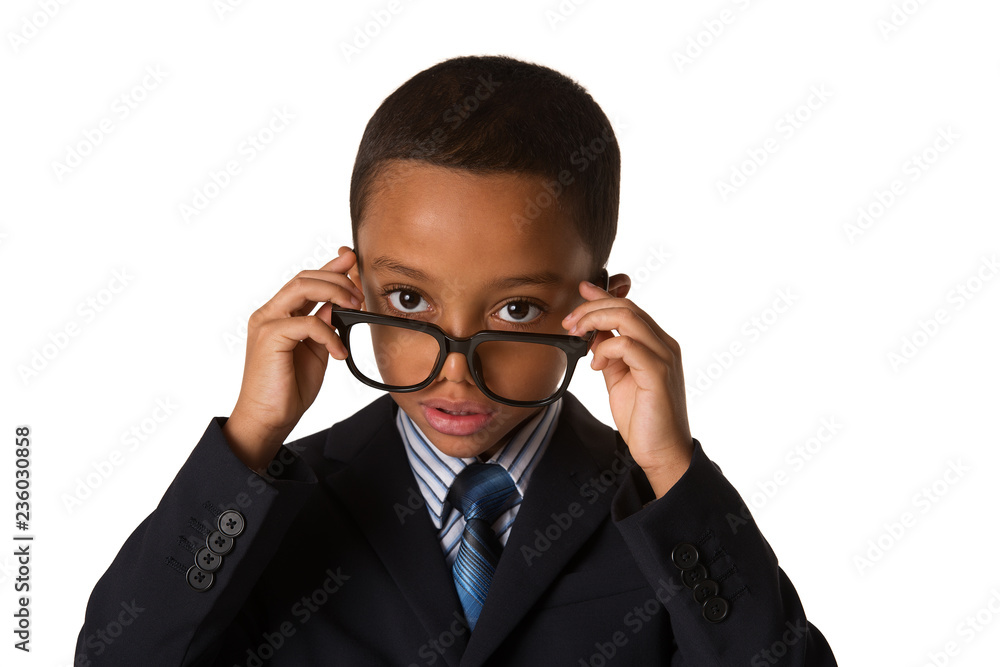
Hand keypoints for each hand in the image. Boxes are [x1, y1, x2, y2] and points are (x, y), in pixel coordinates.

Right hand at [223, 246, 363, 471]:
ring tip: (354, 308)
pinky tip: (339, 352)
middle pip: (305, 277)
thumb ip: (324, 325)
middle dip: (338, 278)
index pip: (305, 281)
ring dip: (335, 293)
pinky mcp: (270, 337)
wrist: (269, 419)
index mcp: (279, 315)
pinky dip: (330, 334)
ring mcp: (267, 322)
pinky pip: (307, 322)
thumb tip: (340, 304)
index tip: (352, 259)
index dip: (330, 267)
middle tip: (360, 293)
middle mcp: (270, 313)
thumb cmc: (289, 389)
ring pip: (302, 287)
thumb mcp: (316, 350)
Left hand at [561, 278, 692, 497]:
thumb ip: (608, 353)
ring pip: (627, 317)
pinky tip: (597, 365)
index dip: (603, 294)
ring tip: (577, 336)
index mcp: (656, 344)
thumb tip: (592, 332)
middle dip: (590, 309)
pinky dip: (605, 349)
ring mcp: (664, 357)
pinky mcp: (658, 373)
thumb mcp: (618, 377)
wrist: (662, 451)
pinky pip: (628, 344)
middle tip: (569, 323)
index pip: (629, 307)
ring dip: (594, 321)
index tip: (582, 290)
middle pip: (626, 306)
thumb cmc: (643, 418)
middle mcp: (664, 345)